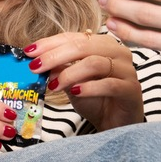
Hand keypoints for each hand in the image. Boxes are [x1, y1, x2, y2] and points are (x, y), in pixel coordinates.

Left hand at [24, 30, 142, 130]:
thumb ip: (59, 71)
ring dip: (69, 73)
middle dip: (55, 55)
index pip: (73, 37)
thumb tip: (38, 63)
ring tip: (52, 85)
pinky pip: (109, 84)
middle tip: (35, 67)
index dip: (50, 43)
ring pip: (94, 63)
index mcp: (102, 44)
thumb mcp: (72, 83)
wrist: (117, 124)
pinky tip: (74, 92)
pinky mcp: (132, 89)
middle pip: (83, 46)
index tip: (29, 51)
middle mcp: (117, 52)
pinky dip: (89, 87)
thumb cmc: (97, 100)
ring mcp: (127, 70)